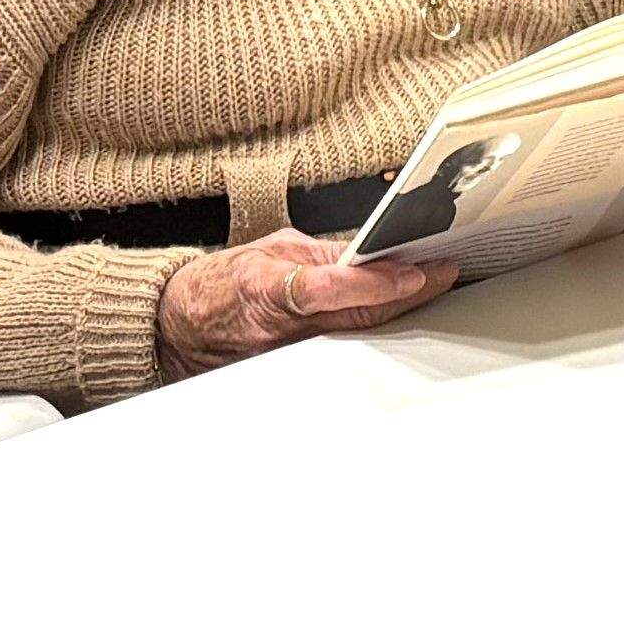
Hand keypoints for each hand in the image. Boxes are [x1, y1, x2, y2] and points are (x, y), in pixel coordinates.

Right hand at [154, 228, 455, 377]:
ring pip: (357, 338)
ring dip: (398, 314)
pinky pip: (344, 351)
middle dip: (406, 296)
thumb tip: (373, 254)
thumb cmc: (220, 284)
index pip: (329, 288)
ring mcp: (286, 358)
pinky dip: (376, 333)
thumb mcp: (270, 249)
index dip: (376, 284)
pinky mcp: (292, 373)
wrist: (178, 328)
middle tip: (444, 273)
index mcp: (265, 287)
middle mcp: (277, 330)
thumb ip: (323, 254)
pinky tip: (402, 317)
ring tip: (433, 287)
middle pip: (356, 319)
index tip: (417, 271)